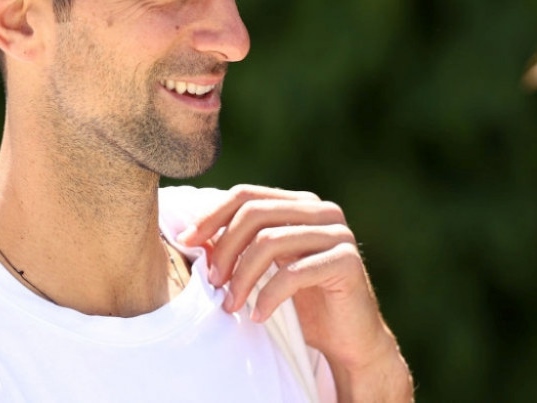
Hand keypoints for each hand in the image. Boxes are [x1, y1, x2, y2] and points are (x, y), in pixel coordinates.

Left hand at [176, 184, 411, 401]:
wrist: (350, 341)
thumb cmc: (302, 304)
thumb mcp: (264, 269)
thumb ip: (237, 246)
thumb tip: (192, 235)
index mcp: (299, 204)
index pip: (247, 195)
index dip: (212, 216)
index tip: (186, 242)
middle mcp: (321, 210)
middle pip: (255, 213)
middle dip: (225, 248)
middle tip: (211, 282)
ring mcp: (337, 232)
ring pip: (270, 241)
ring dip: (242, 276)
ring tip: (230, 305)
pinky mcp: (347, 261)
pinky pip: (293, 273)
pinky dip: (268, 296)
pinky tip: (258, 316)